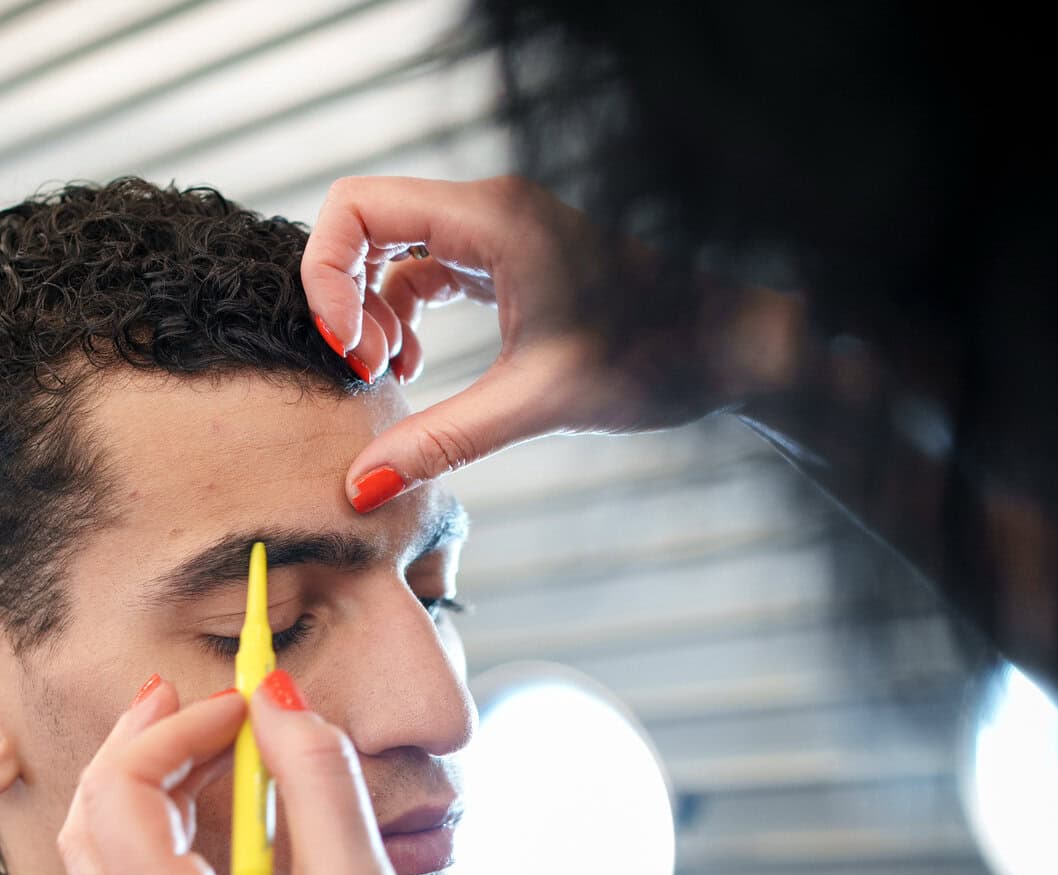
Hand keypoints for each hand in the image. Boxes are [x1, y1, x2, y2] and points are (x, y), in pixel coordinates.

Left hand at [56, 673, 484, 874]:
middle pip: (93, 822)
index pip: (122, 799)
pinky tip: (215, 796)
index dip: (173, 731)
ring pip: (105, 852)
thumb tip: (276, 696)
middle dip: (144, 744)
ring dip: (149, 781)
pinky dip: (164, 826)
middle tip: (204, 697)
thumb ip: (317, 782)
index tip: (243, 704)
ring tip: (210, 733)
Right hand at [302, 175, 805, 508]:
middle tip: (366, 370)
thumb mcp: (538, 405)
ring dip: (375, 313)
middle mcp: (490, 210)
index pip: (356, 205)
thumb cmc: (657, 359)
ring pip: (394, 250)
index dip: (326, 273)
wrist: (731, 349)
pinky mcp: (509, 260)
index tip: (346, 348)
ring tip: (393, 376)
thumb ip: (442, 441)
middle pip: (366, 223)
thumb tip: (360, 487)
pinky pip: (428, 271)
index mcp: (493, 218)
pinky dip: (407, 316)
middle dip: (346, 298)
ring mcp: (499, 232)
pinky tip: (418, 368)